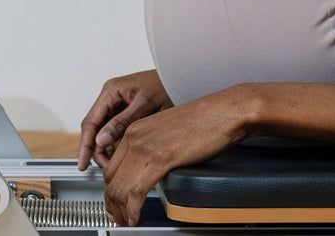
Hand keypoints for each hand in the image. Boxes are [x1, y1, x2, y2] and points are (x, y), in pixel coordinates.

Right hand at [78, 70, 172, 169]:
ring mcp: (119, 107)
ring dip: (109, 150)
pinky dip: (119, 145)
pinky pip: (117, 133)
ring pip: (106, 134)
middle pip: (96, 130)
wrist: (184, 80)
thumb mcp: (144, 105)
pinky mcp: (128, 115)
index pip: (90, 122)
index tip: (82, 164)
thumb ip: (122, 123)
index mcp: (111, 91)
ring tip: (117, 163)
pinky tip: (126, 155)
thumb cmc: (167, 84)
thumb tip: (101, 140)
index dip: (85, 145)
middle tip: (107, 168)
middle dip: (98, 151)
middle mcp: (111, 99)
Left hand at [102, 86, 256, 225]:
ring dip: (121, 211)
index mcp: (135, 129)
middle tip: (117, 218)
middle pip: (111, 179)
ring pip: (120, 187)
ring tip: (127, 223)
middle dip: (112, 204)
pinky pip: (137, 190)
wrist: (224, 111)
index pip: (111, 166)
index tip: (114, 203)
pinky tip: (136, 217)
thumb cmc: (205, 120)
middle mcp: (135, 136)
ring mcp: (146, 147)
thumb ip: (153, 148)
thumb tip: (148, 170)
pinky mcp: (162, 158)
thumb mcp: (167, 131)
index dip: (110, 190)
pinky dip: (133, 209)